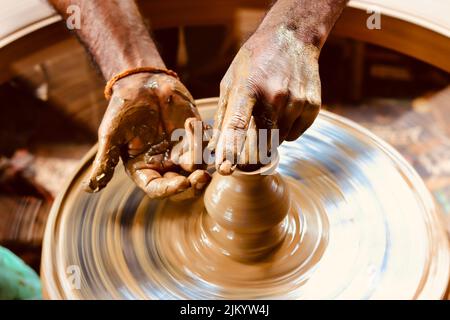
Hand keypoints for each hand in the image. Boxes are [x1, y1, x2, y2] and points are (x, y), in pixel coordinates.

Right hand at [85, 72, 209, 198]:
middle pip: (183, 185)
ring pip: (197, 166)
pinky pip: (205, 145)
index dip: (170, 190)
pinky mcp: (194, 136)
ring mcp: (180, 151)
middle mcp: (164, 165)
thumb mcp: (111, 135)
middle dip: (194, 184)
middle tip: (202, 176)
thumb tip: (89, 189)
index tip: (183, 183)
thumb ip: (105, 162)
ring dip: (201, 159)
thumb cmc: (123, 108)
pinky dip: (204, 138)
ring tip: (193, 133)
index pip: (158, 189)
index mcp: (144, 169)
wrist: (141, 81)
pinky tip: (193, 122)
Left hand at [209, 26, 320, 174]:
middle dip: (252, 150)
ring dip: (270, 135)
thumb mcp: (231, 82)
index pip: (237, 126)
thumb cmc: (254, 62)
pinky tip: (284, 109)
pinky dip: (287, 130)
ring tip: (269, 110)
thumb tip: (213, 148)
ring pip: (279, 140)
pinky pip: (295, 134)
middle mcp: (274, 96)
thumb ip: (223, 117)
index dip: (229, 150)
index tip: (223, 168)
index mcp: (248, 88)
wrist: (291, 39)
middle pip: (261, 142)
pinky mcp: (312, 106)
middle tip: (249, 140)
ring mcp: (296, 101)